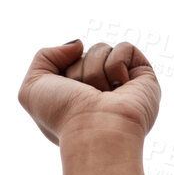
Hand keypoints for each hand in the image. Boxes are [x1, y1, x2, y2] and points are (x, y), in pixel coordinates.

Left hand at [18, 39, 160, 145]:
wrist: (95, 129)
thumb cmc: (62, 115)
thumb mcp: (32, 88)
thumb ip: (43, 57)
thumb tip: (78, 45)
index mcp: (72, 96)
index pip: (65, 63)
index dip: (60, 74)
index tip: (62, 96)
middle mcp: (96, 90)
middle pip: (82, 55)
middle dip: (78, 72)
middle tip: (83, 96)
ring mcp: (119, 83)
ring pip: (101, 49)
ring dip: (94, 71)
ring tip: (100, 95)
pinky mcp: (141, 76)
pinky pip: (124, 48)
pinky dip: (116, 65)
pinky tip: (118, 88)